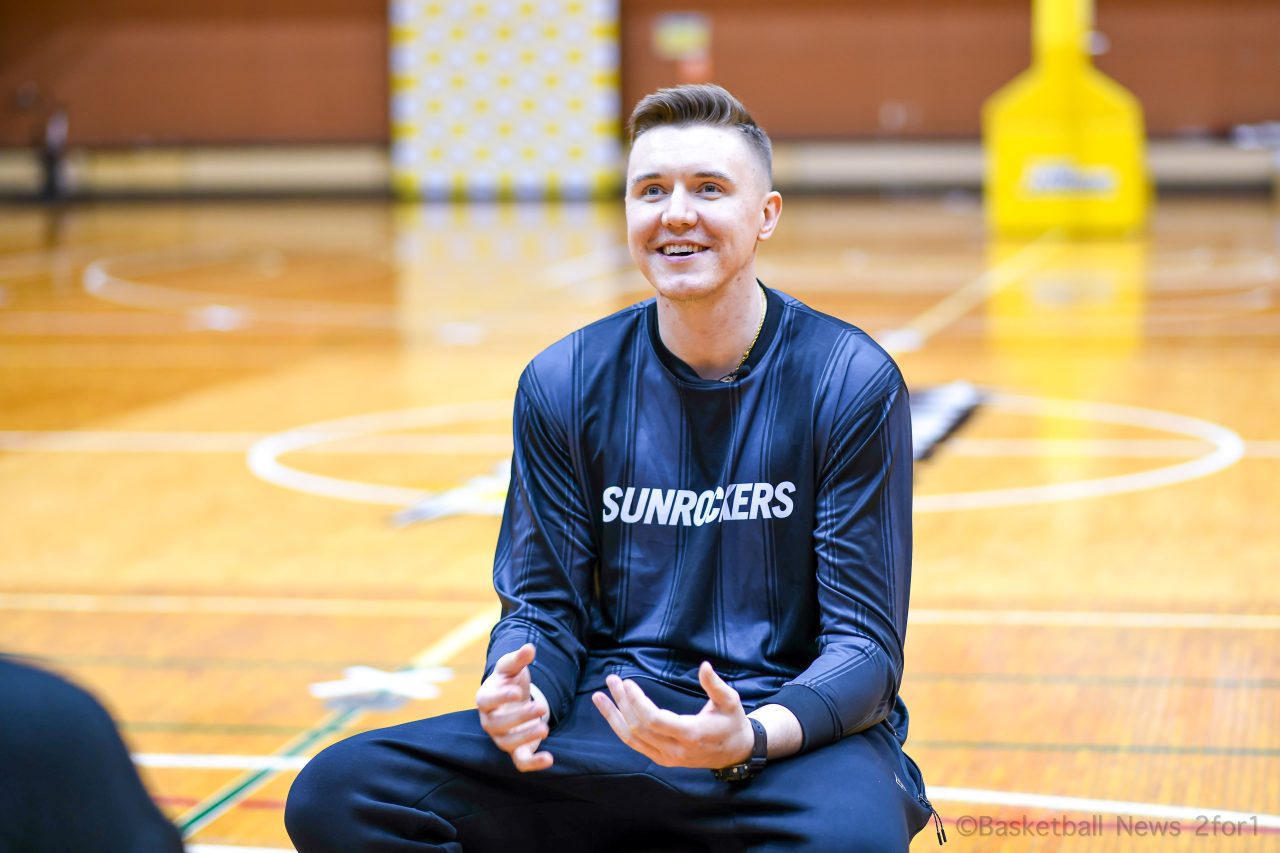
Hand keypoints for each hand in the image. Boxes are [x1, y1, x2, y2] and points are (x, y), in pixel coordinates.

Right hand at [475, 643, 552, 771]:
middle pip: (498, 724)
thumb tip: (529, 648)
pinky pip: (521, 762)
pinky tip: (549, 759)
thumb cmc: (510, 681)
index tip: (517, 692)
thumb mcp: (512, 668)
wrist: (514, 699)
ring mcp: (502, 738)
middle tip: (541, 707)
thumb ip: (519, 659)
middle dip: (519, 717)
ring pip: (508, 744)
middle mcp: (490, 721)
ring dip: (526, 737)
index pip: (486, 701)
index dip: (500, 697)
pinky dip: (534, 764)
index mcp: (485, 699)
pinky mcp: (517, 750)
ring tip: (545, 729)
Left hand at [591, 661, 754, 768]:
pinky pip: (635, 744)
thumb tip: (704, 666)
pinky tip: (611, 712)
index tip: (627, 683)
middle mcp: (674, 750)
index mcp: (690, 735)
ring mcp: (666, 758)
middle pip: (638, 727)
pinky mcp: (661, 759)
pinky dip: (620, 727)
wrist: (735, 753)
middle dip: (622, 703)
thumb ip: (715, 685)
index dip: (637, 702)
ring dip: (614, 715)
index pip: (653, 720)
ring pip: (631, 738)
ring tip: (600, 696)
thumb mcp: (730, 702)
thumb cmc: (732, 723)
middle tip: (613, 680)